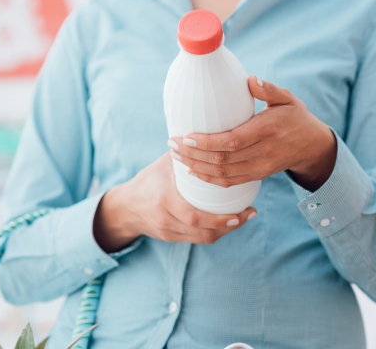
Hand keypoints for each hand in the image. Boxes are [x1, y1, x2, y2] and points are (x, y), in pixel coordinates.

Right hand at [94, 153, 256, 252]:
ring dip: (226, 230)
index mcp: (164, 200)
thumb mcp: (163, 165)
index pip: (196, 216)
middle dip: (231, 226)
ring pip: (204, 238)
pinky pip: (198, 239)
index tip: (244, 209)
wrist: (125, 207)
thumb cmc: (148, 180)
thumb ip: (185, 155)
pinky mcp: (172, 239)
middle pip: (204, 232)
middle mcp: (166, 219)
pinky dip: (215, 232)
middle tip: (249, 213)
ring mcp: (169, 232)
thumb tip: (209, 136)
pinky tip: (228, 223)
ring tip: (243, 217)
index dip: (222, 219)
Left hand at [168, 76, 336, 191]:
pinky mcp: (257, 176)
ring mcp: (260, 168)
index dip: (207, 143)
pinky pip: (230, 182)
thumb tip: (251, 80)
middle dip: (193, 154)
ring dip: (196, 166)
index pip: (232, 142)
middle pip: (222, 160)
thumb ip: (269, 90)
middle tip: (172, 143)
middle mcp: (263, 153)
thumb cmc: (296, 116)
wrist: (312, 145)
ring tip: (176, 155)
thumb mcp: (288, 98)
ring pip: (223, 174)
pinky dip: (208, 179)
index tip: (187, 135)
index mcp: (267, 131)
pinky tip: (192, 170)